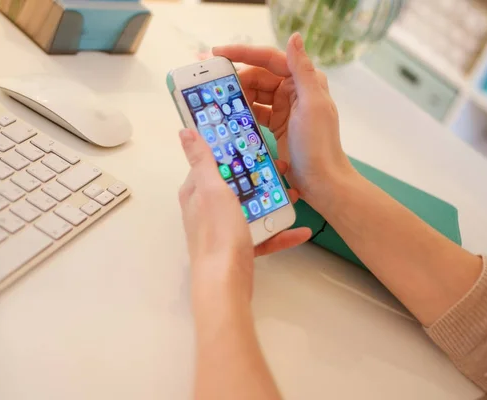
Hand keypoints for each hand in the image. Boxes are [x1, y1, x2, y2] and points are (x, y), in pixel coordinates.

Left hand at [178, 129, 310, 302]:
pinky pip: (262, 235)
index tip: (255, 142)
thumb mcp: (211, 189)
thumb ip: (201, 160)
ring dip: (274, 202)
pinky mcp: (238, 249)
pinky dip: (279, 232)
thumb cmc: (218, 232)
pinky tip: (301, 230)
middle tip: (283, 169)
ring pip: (251, 209)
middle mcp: (207, 210)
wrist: (226, 284)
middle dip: (260, 177)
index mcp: (196, 193)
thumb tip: (185, 131)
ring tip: (295, 196)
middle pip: (235, 185)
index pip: (211, 163)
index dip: (231, 151)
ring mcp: (223, 231)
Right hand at [213, 33, 354, 208]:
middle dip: (236, 79)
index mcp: (303, 81)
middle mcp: (294, 90)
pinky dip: (242, 112)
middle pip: (258, 77)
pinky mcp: (276, 125)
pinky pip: (254, 112)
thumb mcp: (312, 104)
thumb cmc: (319, 144)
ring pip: (254, 94)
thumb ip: (302, 70)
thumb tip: (294, 37)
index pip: (269, 59)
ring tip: (217, 101)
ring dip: (237, 96)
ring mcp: (284, 108)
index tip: (217, 53)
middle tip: (213, 86)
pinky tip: (228, 116)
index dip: (243, 53)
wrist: (321, 181)